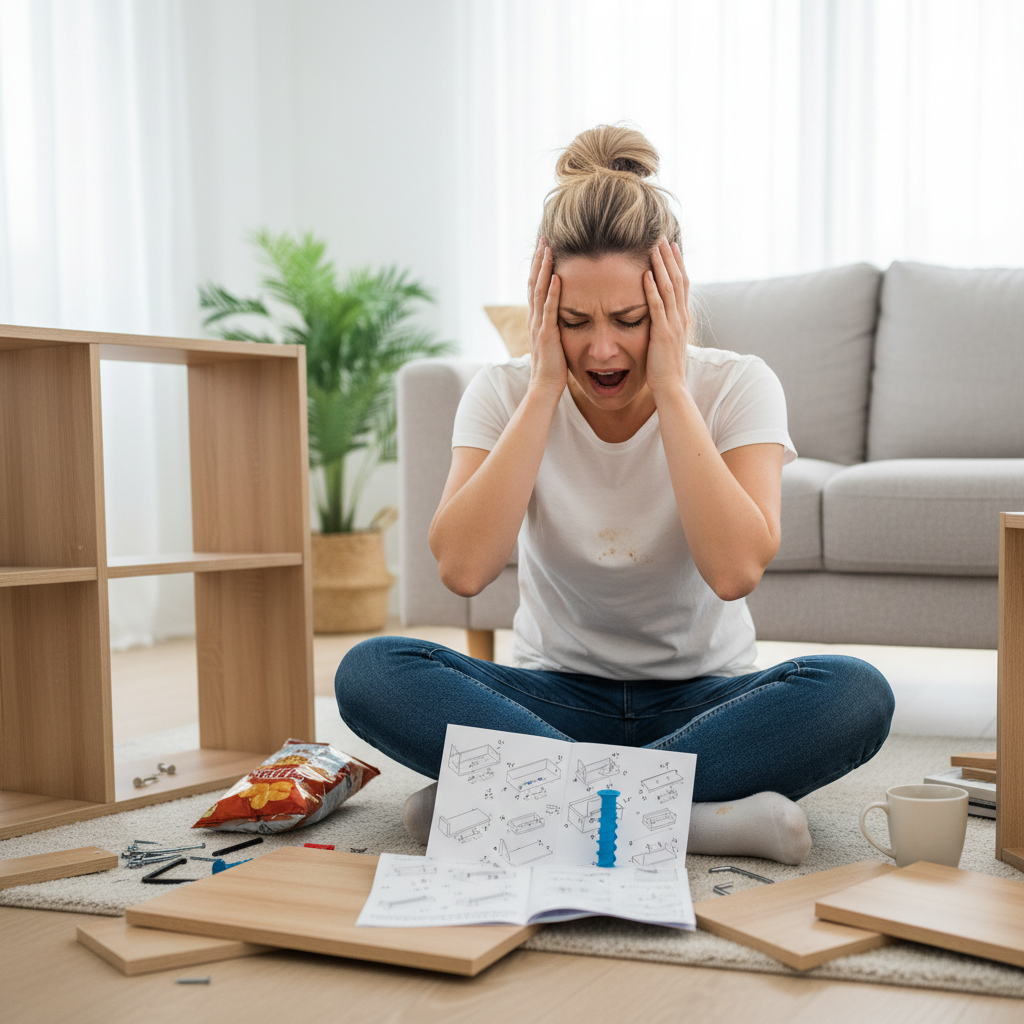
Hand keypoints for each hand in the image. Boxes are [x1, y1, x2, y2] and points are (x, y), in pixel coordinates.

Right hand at [526, 239, 566, 395]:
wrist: (544, 388)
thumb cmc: (552, 368)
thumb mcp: (553, 341)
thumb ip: (554, 327)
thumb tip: (560, 317)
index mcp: (536, 319)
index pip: (535, 287)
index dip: (538, 267)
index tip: (543, 248)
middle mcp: (534, 319)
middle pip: (533, 283)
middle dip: (538, 260)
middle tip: (543, 238)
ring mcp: (538, 326)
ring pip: (539, 291)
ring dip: (543, 269)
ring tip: (548, 248)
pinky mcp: (546, 335)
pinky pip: (550, 309)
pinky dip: (553, 292)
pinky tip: (557, 276)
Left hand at [643, 237, 690, 396]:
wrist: (671, 387)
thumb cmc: (666, 367)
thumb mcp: (668, 340)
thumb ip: (666, 324)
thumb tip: (661, 315)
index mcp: (683, 317)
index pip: (683, 283)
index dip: (677, 264)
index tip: (671, 246)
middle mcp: (682, 317)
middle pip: (679, 279)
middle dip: (670, 257)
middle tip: (663, 237)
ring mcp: (674, 324)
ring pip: (669, 288)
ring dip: (661, 267)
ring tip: (654, 248)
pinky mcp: (662, 333)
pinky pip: (657, 306)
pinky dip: (652, 289)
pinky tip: (646, 275)